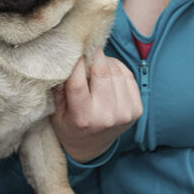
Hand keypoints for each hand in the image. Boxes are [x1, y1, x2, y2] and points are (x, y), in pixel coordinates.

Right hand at [51, 49, 142, 163]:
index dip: (76, 60)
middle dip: (93, 54)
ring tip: (95, 61)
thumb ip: (59, 88)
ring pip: (116, 70)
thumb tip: (61, 60)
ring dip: (105, 60)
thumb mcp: (56, 112)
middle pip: (102, 72)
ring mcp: (125, 113)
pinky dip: (117, 67)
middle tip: (87, 45)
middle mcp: (106, 116)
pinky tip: (107, 69)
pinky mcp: (136, 110)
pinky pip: (128, 76)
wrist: (92, 148)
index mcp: (83, 118)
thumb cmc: (69, 126)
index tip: (73, 45)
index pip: (78, 82)